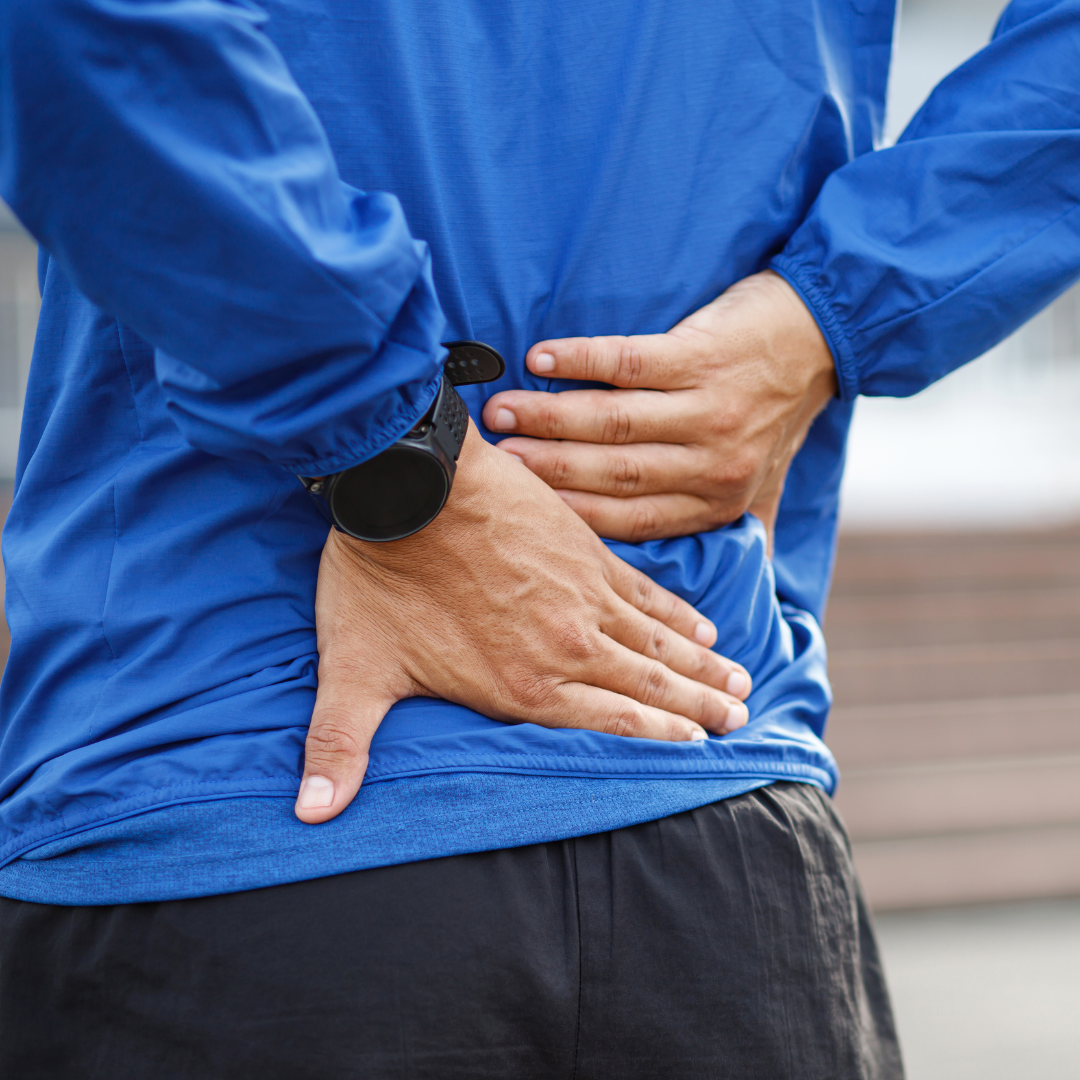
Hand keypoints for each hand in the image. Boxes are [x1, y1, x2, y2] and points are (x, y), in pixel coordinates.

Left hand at [295, 422, 752, 823]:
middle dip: (697, 710)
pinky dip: (679, 614)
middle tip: (740, 721)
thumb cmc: (381, 578)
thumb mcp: (353, 670)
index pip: (608, 722)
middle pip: (649, 687)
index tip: (700, 749)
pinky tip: (703, 627)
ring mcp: (583, 597)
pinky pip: (648, 593)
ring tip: (739, 685)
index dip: (659, 738)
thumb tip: (307, 815)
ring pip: (659, 643)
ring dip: (701, 668)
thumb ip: (340, 746)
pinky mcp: (586, 552)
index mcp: (522, 687)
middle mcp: (567, 649)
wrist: (408, 484)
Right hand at [481, 271, 836, 546]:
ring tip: (501, 413)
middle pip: (613, 474)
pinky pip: (630, 360)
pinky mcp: (704, 355)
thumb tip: (713, 608)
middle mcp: (713, 463)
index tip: (522, 515)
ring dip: (551, 416)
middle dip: (546, 469)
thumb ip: (733, 532)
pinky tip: (541, 359)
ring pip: (615, 421)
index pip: (629, 520)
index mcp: (716, 502)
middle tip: (497, 464)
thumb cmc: (776, 414)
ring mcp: (710, 408)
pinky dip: (581, 359)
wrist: (820, 338)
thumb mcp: (762, 486)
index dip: (571, 517)